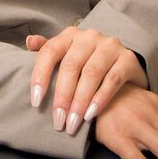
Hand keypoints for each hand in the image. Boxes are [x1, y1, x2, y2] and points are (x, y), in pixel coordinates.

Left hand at [26, 27, 148, 133]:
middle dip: (62, 96)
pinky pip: (112, 79)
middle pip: (71, 65)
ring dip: (80, 101)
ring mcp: (110, 45)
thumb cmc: (88, 62)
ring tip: (73, 123)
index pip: (50, 51)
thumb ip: (48, 50)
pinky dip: (100, 99)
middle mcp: (89, 36)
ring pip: (91, 73)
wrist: (124, 65)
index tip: (35, 102)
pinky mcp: (127, 58)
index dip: (40, 76)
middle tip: (58, 121)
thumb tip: (29, 41)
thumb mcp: (67, 55)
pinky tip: (91, 115)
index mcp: (70, 35)